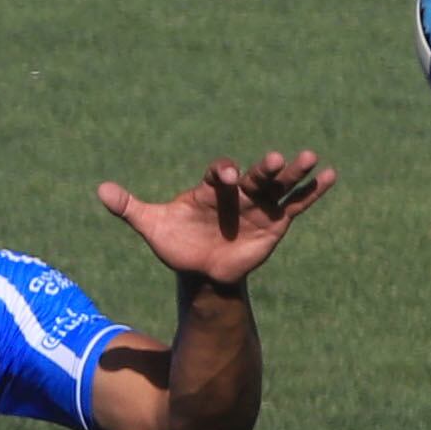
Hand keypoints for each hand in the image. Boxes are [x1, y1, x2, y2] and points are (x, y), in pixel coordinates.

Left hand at [94, 148, 335, 288]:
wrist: (199, 271)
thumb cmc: (177, 244)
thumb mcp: (152, 225)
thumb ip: (129, 208)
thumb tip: (100, 190)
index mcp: (211, 188)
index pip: (219, 173)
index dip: (222, 171)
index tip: (224, 175)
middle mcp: (239, 191)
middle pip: (254, 175)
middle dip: (264, 169)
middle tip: (276, 160)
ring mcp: (260, 205)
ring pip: (278, 186)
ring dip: (294, 174)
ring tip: (310, 158)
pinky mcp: (275, 223)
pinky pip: (296, 205)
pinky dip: (313, 193)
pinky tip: (330, 177)